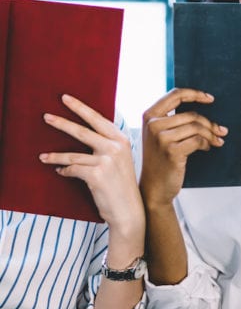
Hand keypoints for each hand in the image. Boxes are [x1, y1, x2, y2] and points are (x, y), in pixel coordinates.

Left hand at [39, 94, 144, 235]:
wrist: (129, 210)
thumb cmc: (121, 185)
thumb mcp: (121, 159)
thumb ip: (108, 144)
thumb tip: (85, 132)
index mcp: (122, 139)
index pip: (98, 119)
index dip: (80, 107)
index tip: (66, 98)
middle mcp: (116, 147)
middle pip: (83, 131)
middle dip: (62, 123)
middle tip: (46, 116)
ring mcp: (107, 161)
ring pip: (73, 154)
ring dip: (55, 156)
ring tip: (43, 157)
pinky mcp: (97, 175)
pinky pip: (73, 170)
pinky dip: (64, 171)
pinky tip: (60, 173)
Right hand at [140, 88, 227, 205]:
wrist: (153, 187)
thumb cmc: (160, 160)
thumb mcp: (159, 135)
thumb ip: (172, 119)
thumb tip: (202, 107)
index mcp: (149, 116)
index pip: (175, 94)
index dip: (195, 94)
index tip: (210, 99)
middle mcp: (153, 125)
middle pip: (191, 115)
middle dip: (210, 123)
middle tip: (221, 130)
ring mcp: (161, 138)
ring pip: (196, 127)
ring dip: (211, 135)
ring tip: (216, 141)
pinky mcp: (172, 151)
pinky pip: (197, 140)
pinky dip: (206, 143)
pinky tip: (207, 148)